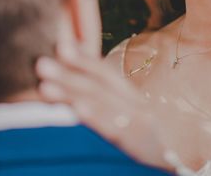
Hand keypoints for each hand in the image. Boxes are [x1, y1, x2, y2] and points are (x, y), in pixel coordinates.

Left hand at [35, 44, 174, 171]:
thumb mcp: (123, 113)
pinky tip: (78, 110)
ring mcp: (140, 125)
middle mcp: (138, 106)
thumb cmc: (139, 140)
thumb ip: (100, 90)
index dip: (83, 59)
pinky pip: (115, 130)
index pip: (104, 74)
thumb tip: (73, 53)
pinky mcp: (139, 146)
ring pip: (103, 105)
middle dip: (68, 74)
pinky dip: (96, 118)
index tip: (59, 47)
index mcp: (131, 97)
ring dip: (72, 94)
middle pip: (99, 87)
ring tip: (46, 87)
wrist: (169, 167)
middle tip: (40, 64)